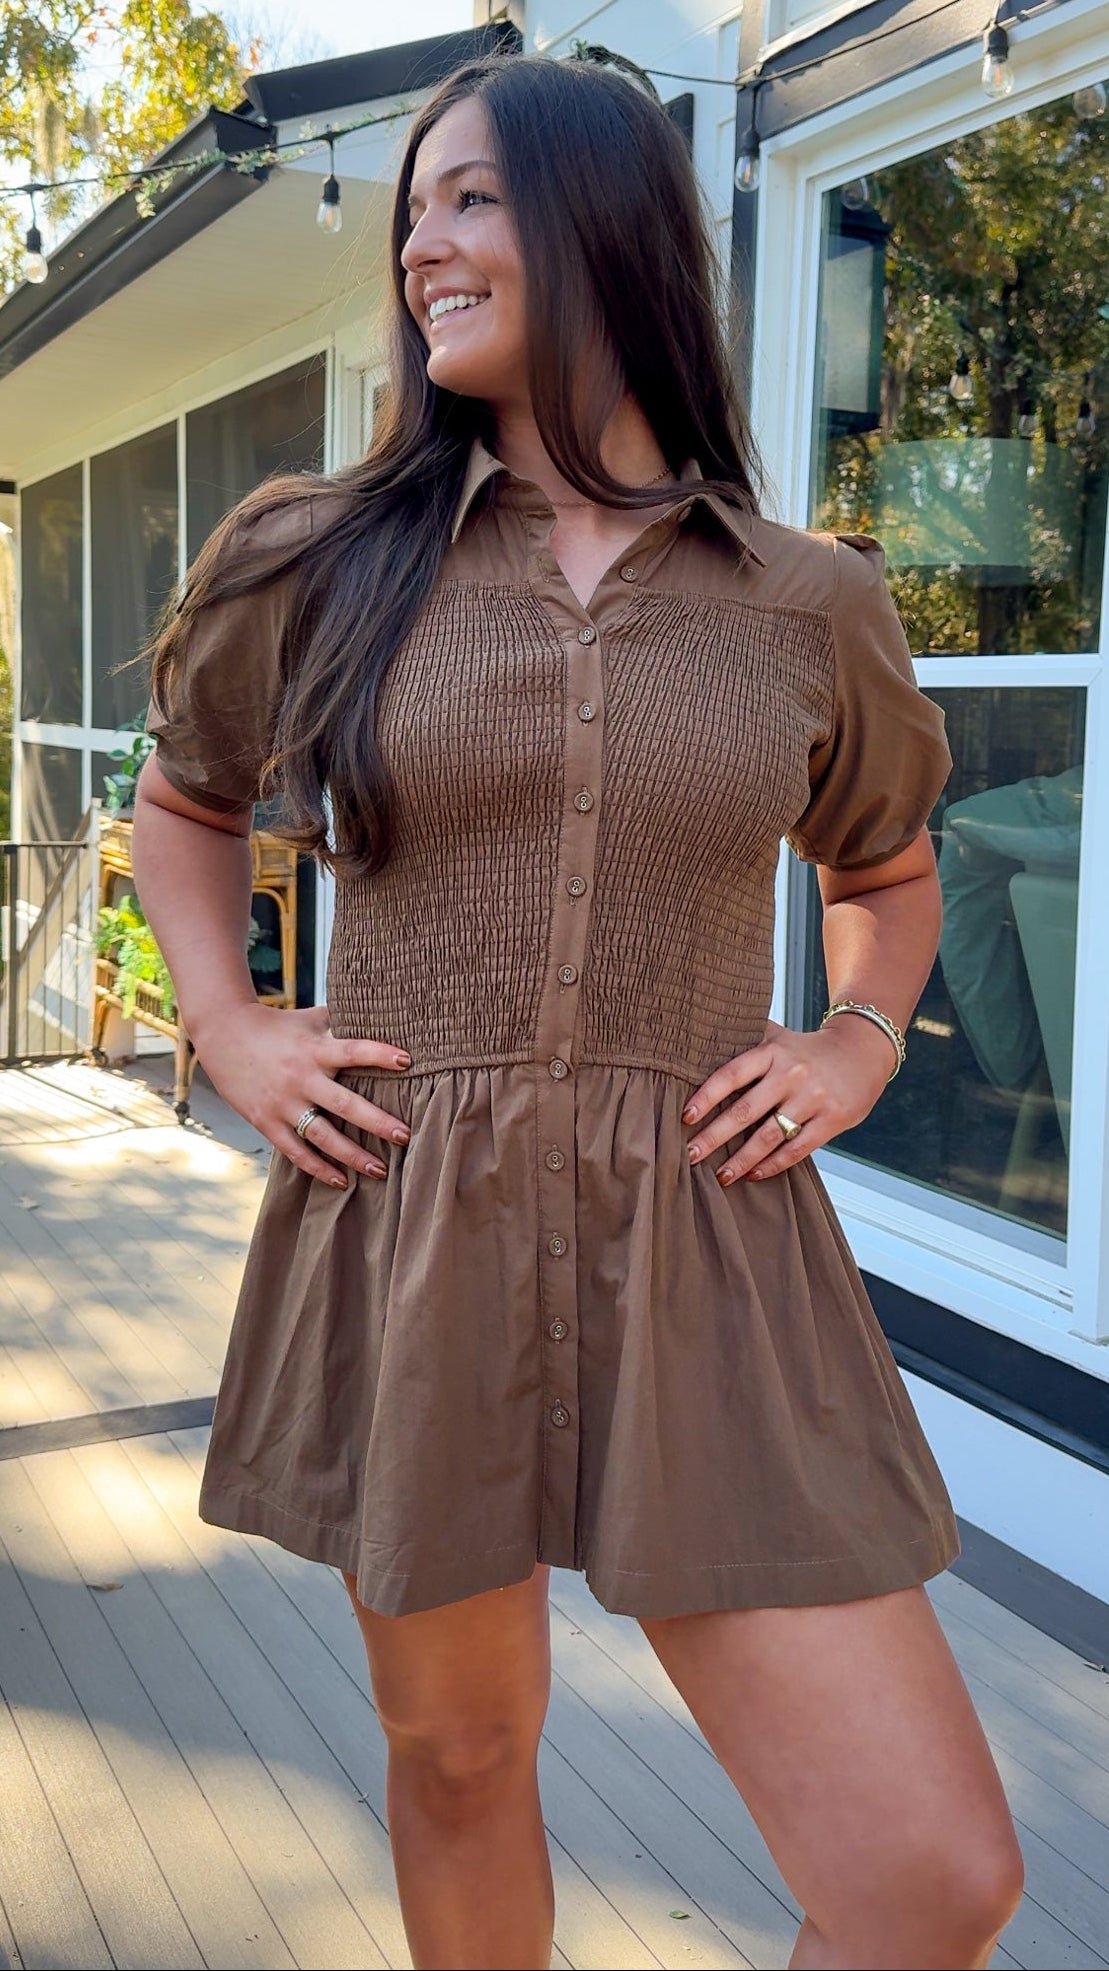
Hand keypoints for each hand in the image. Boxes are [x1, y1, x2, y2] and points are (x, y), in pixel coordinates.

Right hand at [193, 1002, 410, 1188]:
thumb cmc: (275, 1025)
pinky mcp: (266, 1122)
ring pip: (322, 1136)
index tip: (407, 1061)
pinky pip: (296, 1152)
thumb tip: (381, 1012)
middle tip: (405, 1136)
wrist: (222, 1034)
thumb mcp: (308, 1018)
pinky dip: (319, 1169)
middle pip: (344, 1104)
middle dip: (376, 1122)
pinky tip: (342, 1181)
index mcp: (314, 1050)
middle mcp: (300, 1078)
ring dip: (352, 1156)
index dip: (380, 1055)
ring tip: (380, 1170)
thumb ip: (341, 1021)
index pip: (353, 1050)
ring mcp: (283, 1104)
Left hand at [682, 1015, 893, 1183]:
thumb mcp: (778, 1036)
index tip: (685, 1117)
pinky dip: (773, 1165)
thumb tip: (695, 1045)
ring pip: (769, 1136)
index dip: (706, 1096)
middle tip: (690, 1155)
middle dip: (714, 1137)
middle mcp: (791, 1074)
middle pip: (745, 1111)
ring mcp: (813, 1098)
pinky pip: (796, 1149)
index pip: (732, 1075)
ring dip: (741, 1160)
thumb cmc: (807, 1049)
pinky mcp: (832, 1120)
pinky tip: (754, 1174)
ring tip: (720, 1176)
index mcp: (772, 1052)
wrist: (862, 1052)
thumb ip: (744, 1041)